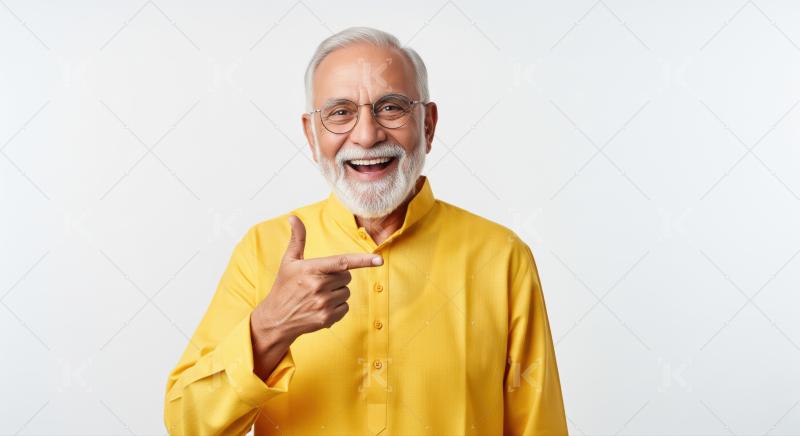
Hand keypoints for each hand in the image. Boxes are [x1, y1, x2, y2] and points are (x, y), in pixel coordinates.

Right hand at [251, 215, 382, 342]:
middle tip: (319, 282)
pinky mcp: (327, 318)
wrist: (276, 319)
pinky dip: (337, 307)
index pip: (342, 262)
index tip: (379, 260)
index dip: (363, 260)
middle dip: (338, 277)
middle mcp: (318, 286)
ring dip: (337, 292)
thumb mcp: (289, 262)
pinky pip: (345, 307)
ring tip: (318, 295)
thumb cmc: (284, 286)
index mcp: (311, 269)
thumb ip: (297, 239)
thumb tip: (293, 217)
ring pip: (346, 292)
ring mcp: (323, 303)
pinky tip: (321, 307)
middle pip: (347, 277)